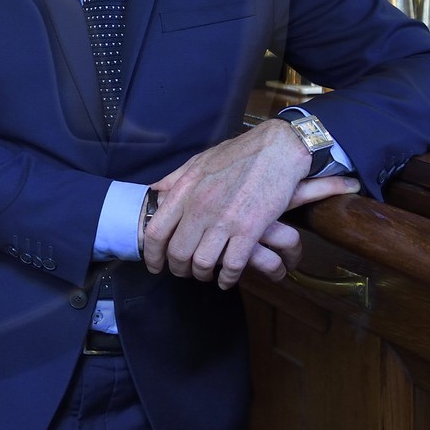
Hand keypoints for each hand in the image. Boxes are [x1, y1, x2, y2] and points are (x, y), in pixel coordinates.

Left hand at [141, 119, 359, 288]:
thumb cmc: (239, 154)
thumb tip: (156, 192)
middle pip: (177, 252)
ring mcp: (224, 220)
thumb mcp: (200, 161)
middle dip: (178, 269)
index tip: (154, 265)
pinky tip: (228, 279)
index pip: (156, 230)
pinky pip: (232, 265)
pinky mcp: (249, 230)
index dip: (151, 254)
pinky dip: (228, 278)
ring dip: (202, 275)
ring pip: (202, 263)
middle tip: (183, 272)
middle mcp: (200, 207)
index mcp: (184, 190)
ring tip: (206, 275)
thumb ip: (176, 179)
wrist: (277, 149)